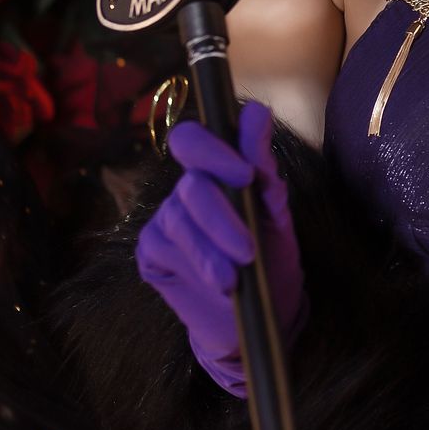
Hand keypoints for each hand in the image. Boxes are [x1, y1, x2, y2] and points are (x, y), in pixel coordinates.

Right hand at [135, 100, 306, 396]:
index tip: (245, 176)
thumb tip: (255, 112)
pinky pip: (166, 250)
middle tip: (249, 248)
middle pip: (190, 186)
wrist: (261, 317)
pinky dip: (199, 267)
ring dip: (213, 250)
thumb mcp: (277, 214)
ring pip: (179, 221)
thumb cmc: (272, 259)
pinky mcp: (151, 255)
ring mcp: (164, 223)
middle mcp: (184, 192)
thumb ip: (263, 165)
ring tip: (238, 274)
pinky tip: (219, 283)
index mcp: (215, 172)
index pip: (192, 140)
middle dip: (223, 218)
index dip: (212, 151)